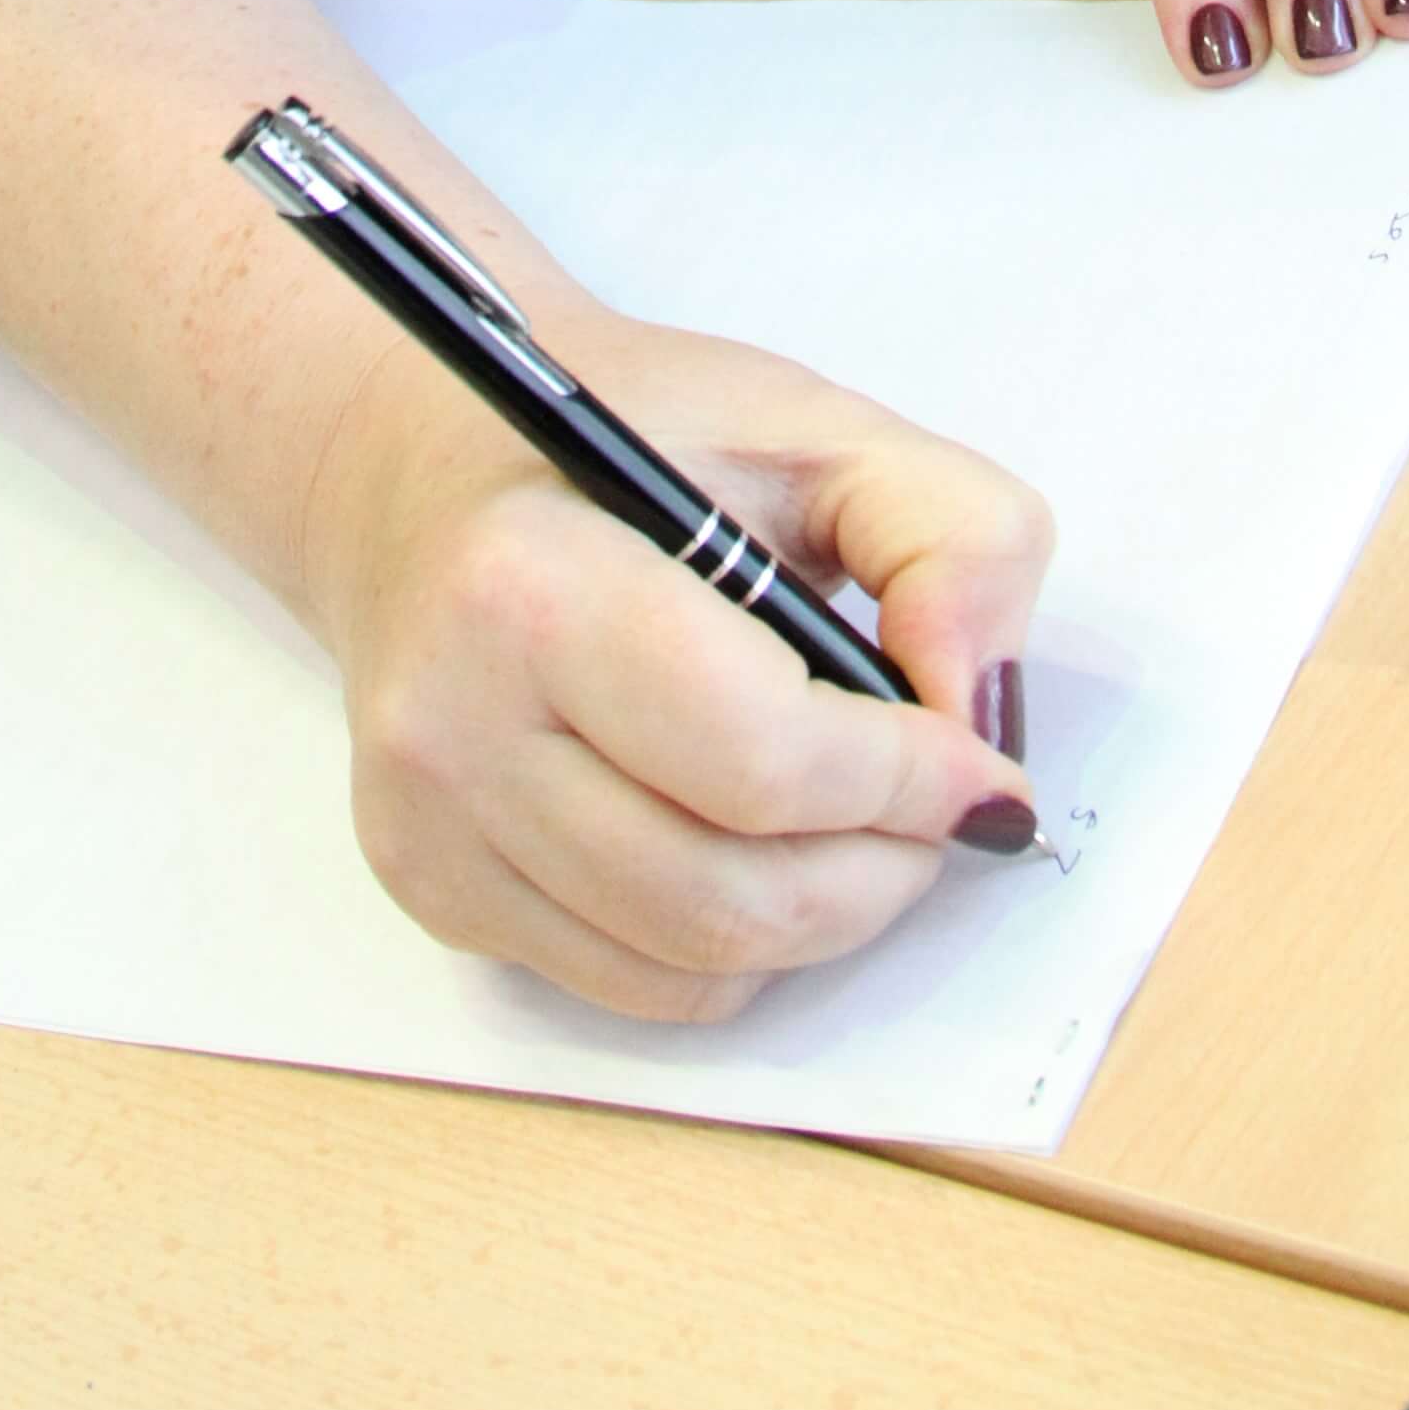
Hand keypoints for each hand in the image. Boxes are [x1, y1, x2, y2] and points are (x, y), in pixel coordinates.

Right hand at [300, 313, 1051, 1020]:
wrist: (427, 461)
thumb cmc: (631, 434)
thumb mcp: (815, 423)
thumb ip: (948, 534)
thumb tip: (976, 712)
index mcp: (531, 581)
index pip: (759, 760)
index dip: (906, 781)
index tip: (981, 770)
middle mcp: (453, 721)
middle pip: (727, 895)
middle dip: (881, 869)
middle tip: (940, 811)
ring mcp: (431, 826)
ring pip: (691, 965)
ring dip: (822, 920)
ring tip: (866, 828)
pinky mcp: (434, 891)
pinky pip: (636, 986)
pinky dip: (737, 948)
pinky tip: (760, 846)